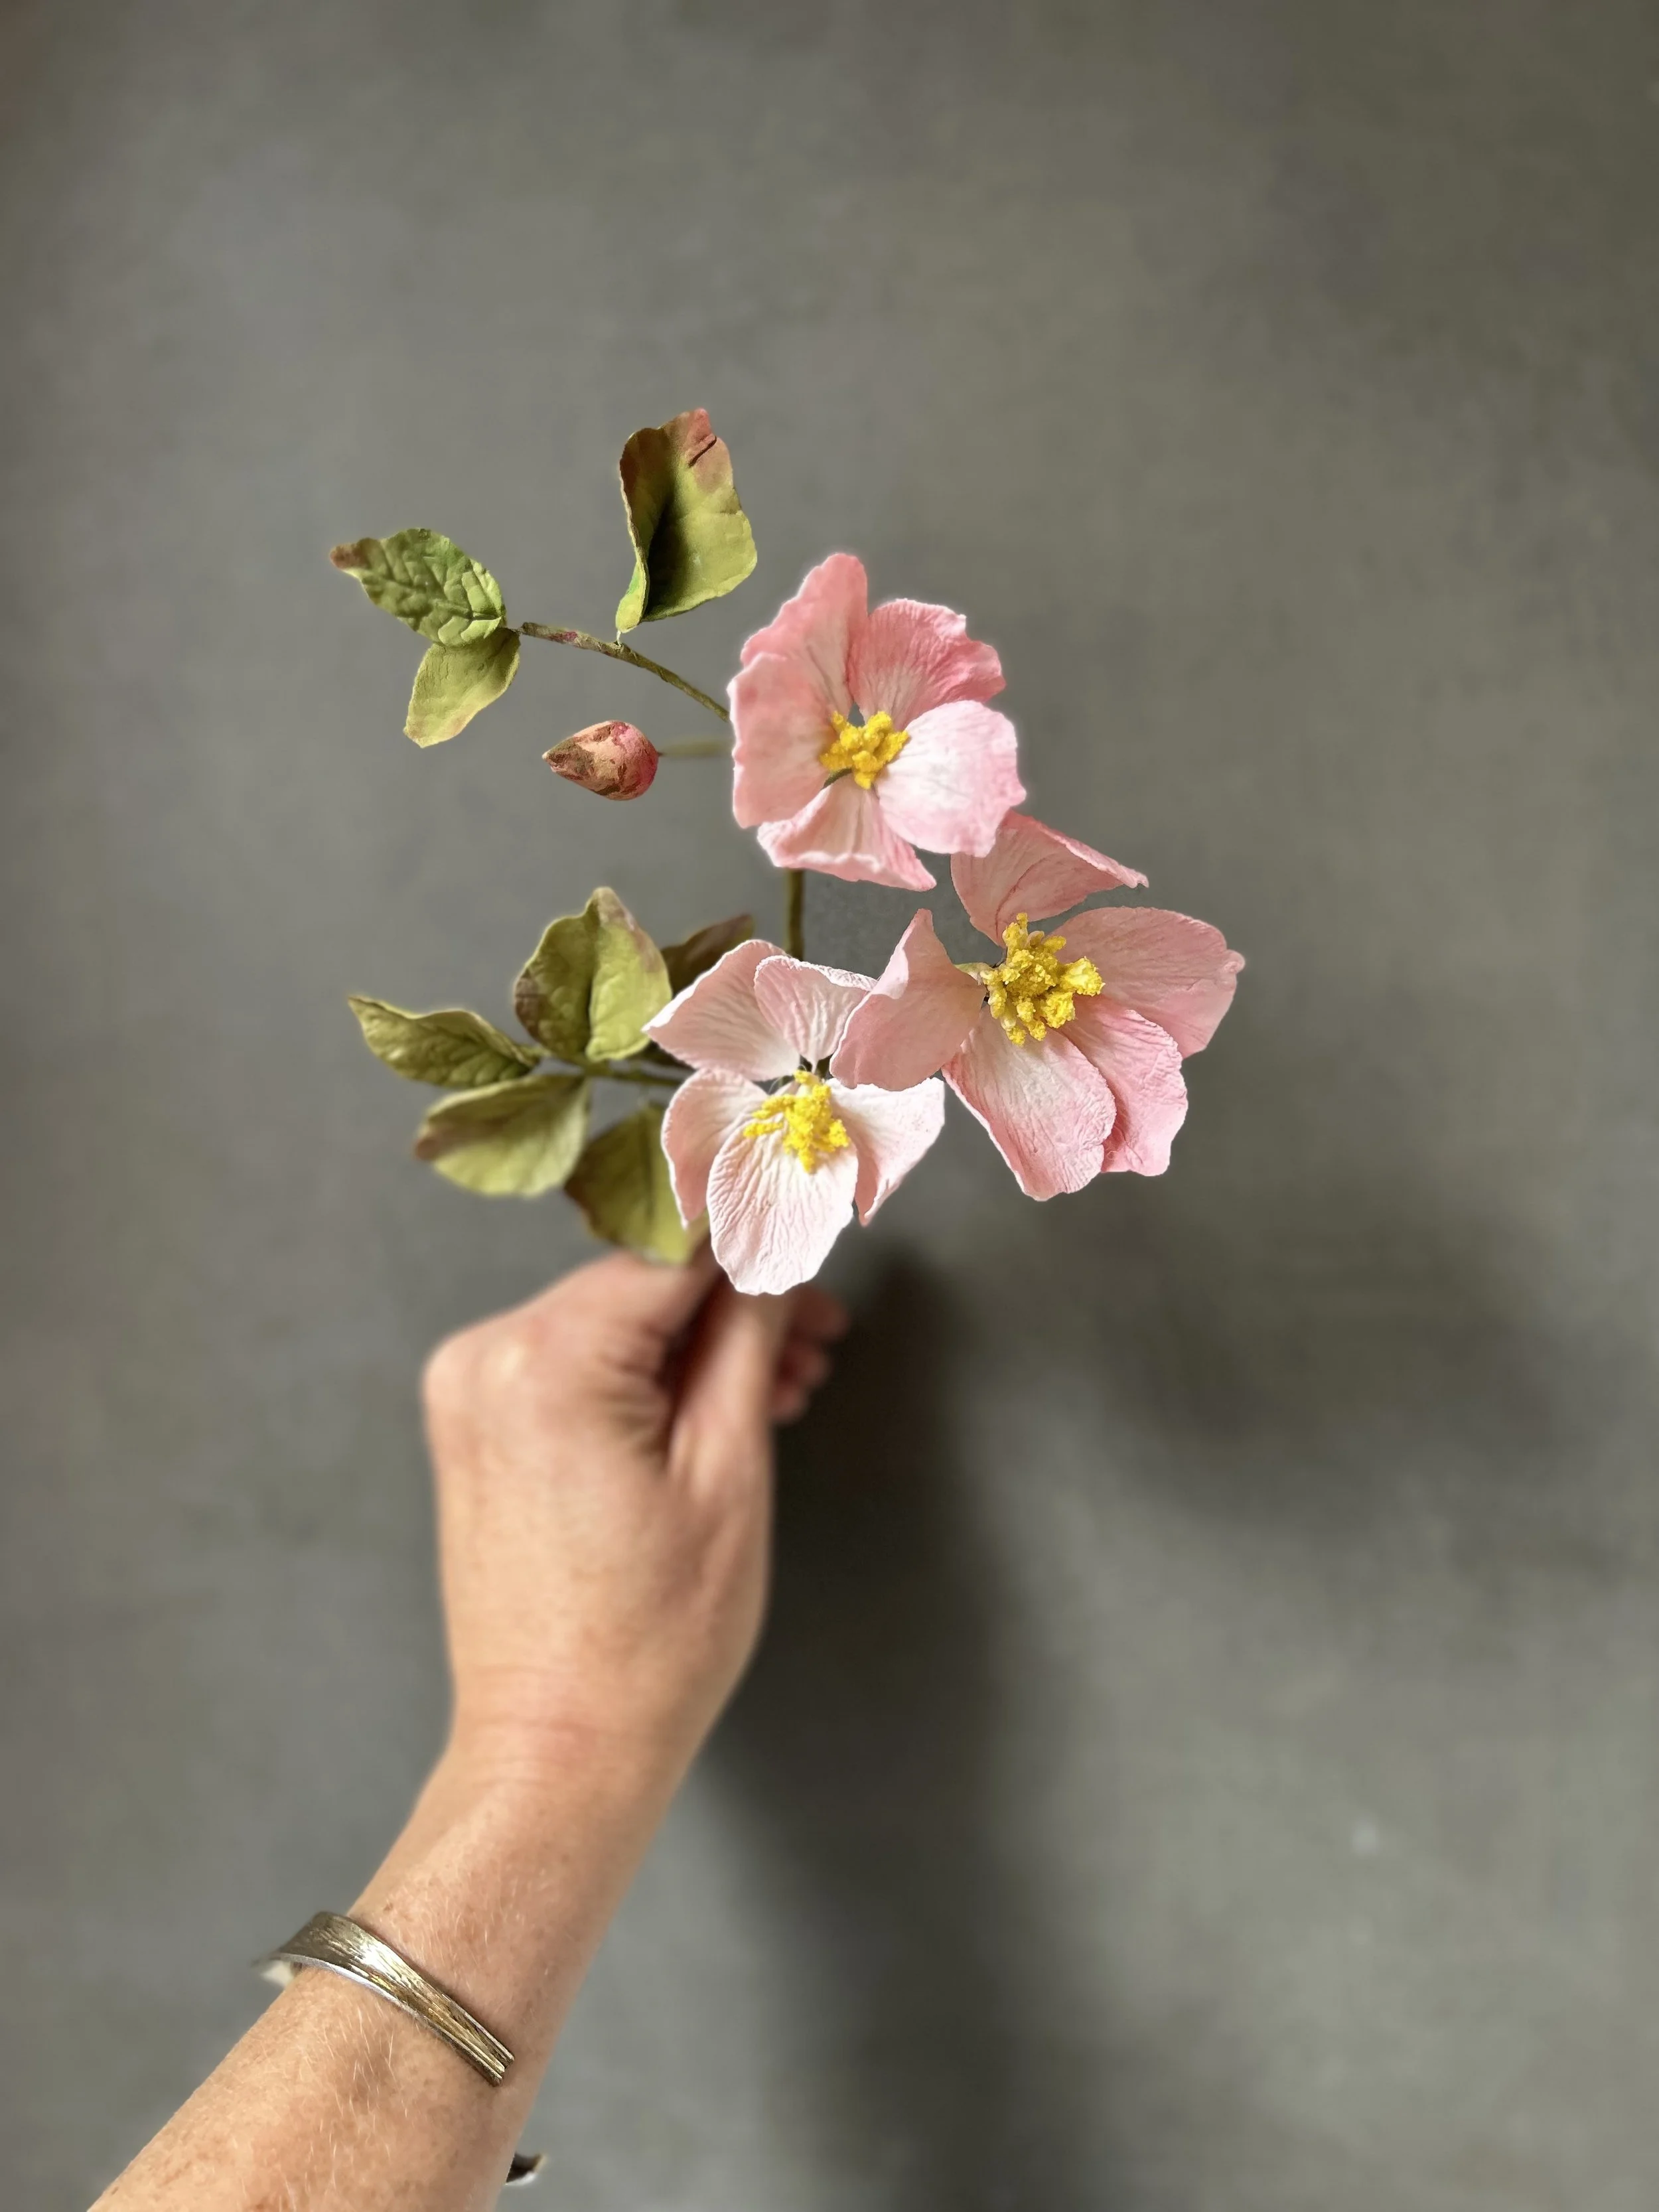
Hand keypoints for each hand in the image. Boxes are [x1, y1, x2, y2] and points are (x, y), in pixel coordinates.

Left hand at [420, 1247, 846, 1801]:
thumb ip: (747, 1334)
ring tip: (782, 1390)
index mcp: (548, 1358)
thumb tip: (773, 1242)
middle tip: (820, 1345)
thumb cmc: (650, 1639)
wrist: (558, 1749)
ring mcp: (471, 1389)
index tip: (823, 1233)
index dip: (764, 1241)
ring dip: (700, 1342)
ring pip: (615, 1319)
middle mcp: (489, 1355)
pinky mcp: (476, 1424)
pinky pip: (578, 1362)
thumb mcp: (729, 1470)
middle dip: (738, 1303)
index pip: (679, 1249)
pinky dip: (647, 1375)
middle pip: (645, 1282)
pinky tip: (715, 1410)